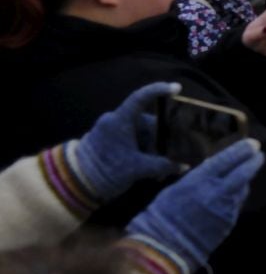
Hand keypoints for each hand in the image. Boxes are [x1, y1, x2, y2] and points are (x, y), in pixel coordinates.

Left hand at [51, 81, 183, 204]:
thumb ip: (162, 166)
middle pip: (147, 123)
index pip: (141, 98)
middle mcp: (115, 121)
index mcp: (119, 121)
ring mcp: (111, 131)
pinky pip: (132, 141)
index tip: (176, 88)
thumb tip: (183, 167)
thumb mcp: (137, 169)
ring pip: (141, 134)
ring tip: (161, 169)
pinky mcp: (109, 141)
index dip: (159, 90)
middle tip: (174, 155)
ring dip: (153, 149)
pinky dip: (143, 152)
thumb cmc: (105, 171)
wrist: (75, 185)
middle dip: (162, 139)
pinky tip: (151, 168)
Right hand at [124, 140, 265, 273]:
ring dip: (245, 181)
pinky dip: (237, 197)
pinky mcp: (229, 222)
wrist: (166, 246)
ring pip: (242, 189)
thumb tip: (212, 168)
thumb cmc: (163, 214)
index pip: (226, 160)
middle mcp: (217, 192)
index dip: (241, 150)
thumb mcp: (177, 188)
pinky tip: (233, 194)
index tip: (253, 143)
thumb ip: (198, 177)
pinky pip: (236, 205)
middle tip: (259, 155)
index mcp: (200, 180)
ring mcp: (226, 208)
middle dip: (254, 162)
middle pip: (243, 173)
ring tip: (245, 174)